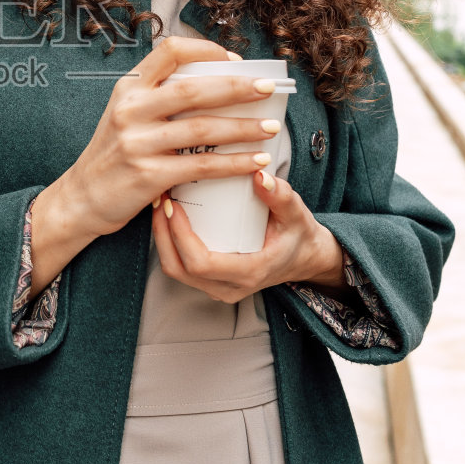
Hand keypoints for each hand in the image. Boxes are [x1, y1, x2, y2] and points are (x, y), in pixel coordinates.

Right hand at [46, 36, 282, 240]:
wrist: (83, 198)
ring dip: (244, 128)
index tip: (235, 59)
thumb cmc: (114, 154)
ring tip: (272, 127)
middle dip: (238, 87)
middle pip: (194, 90)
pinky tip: (255, 162)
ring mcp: (137, 143)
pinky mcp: (148, 175)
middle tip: (268, 88)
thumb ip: (159, 97)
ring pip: (202, 129)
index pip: (170, 51)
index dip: (207, 49)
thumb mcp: (126, 114)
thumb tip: (217, 83)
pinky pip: (201, 166)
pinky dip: (234, 163)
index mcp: (128, 88)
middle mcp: (130, 110)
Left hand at [150, 170, 344, 302]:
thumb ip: (280, 195)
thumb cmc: (297, 234)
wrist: (303, 258)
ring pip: (176, 271)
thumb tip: (259, 174)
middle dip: (163, 234)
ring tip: (160, 206)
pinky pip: (181, 268)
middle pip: (180, 269)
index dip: (180, 236)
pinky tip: (169, 218)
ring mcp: (218, 288)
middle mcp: (229, 287)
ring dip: (162, 239)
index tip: (174, 206)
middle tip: (161, 200)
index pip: (201, 264)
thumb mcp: (295, 212)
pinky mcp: (211, 282)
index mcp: (249, 272)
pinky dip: (169, 244)